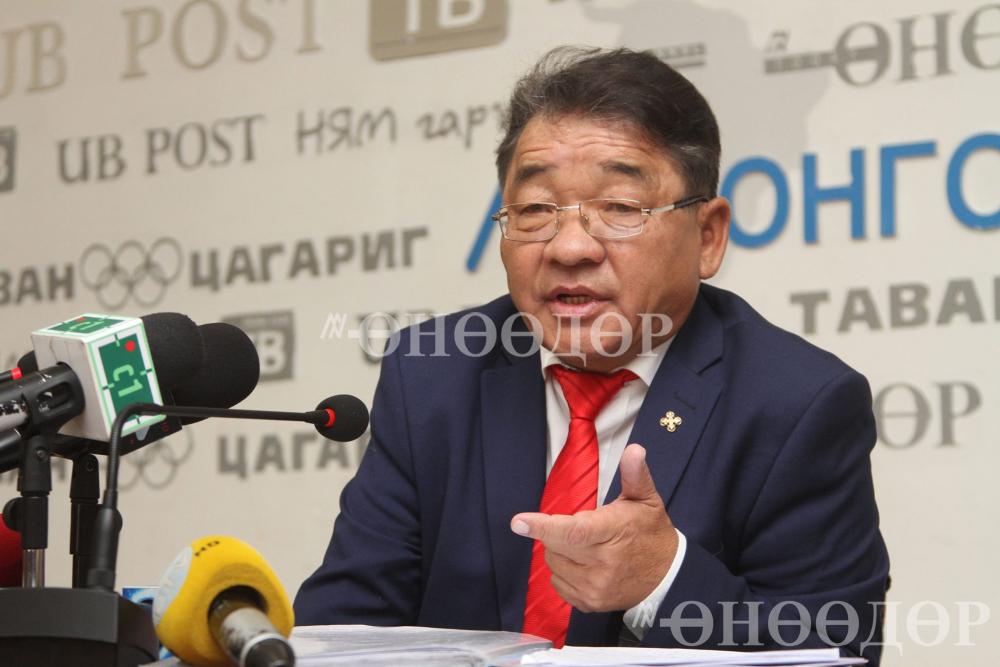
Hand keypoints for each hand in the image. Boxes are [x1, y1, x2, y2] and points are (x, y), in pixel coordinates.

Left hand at [511, 443, 678, 611]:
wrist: (666, 578)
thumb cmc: (650, 533)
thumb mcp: (646, 500)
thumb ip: (635, 474)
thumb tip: (634, 450)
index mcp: (613, 534)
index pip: (573, 532)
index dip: (543, 526)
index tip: (518, 522)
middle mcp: (602, 565)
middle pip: (555, 546)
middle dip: (556, 532)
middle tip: (582, 526)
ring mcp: (595, 588)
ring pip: (553, 563)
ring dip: (559, 551)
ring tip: (586, 546)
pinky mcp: (588, 603)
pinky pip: (557, 582)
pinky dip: (563, 570)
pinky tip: (584, 563)